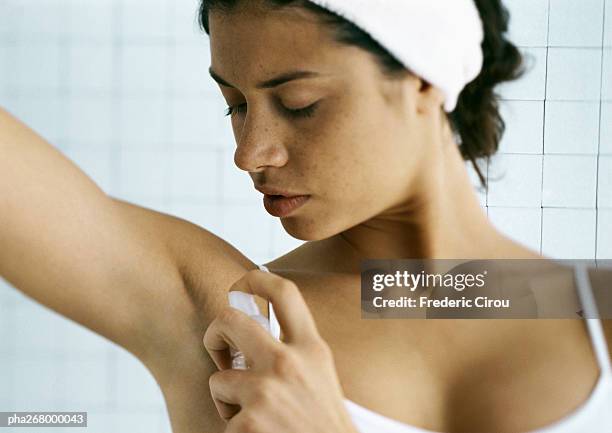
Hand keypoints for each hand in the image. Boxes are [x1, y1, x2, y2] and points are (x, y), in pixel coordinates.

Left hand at [203, 268, 357, 432]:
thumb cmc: (323, 424)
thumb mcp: (319, 376)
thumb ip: (294, 351)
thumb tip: (253, 328)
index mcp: (311, 348)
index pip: (283, 293)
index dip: (255, 279)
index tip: (240, 284)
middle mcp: (289, 363)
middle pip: (230, 320)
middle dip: (215, 333)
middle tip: (220, 352)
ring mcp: (266, 392)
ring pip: (219, 379)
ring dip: (227, 400)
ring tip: (253, 416)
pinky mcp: (248, 421)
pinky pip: (223, 417)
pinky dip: (233, 429)